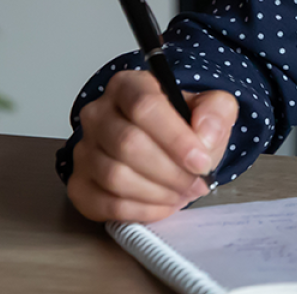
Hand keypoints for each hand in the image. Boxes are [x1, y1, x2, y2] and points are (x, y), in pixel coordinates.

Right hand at [66, 69, 238, 222]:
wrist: (168, 148)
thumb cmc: (184, 126)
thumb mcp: (213, 108)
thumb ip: (216, 112)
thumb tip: (204, 134)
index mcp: (129, 86)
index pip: (144, 106)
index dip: (176, 139)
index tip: (201, 161)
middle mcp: (98, 114)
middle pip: (128, 144)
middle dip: (170, 171)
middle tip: (196, 182)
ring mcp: (84, 150)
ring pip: (115, 177)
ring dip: (157, 192)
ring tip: (181, 192)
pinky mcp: (79, 184)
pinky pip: (104, 203)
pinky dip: (140, 211)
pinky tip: (162, 204)